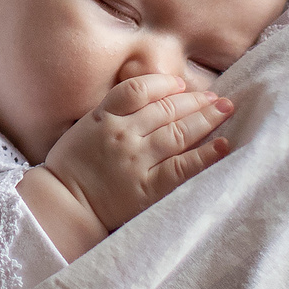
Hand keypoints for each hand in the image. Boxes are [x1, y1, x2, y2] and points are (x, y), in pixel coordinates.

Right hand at [36, 73, 233, 242]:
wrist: (63, 205)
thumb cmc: (72, 166)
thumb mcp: (85, 127)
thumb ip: (113, 111)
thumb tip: (150, 99)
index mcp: (104, 117)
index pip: (139, 90)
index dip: (164, 83)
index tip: (180, 84)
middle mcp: (123, 135)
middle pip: (166, 108)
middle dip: (195, 99)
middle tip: (216, 97)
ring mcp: (137, 161)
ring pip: (178, 132)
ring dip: (206, 118)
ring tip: (225, 109)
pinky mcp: (148, 187)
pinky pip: (182, 168)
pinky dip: (205, 155)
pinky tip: (223, 145)